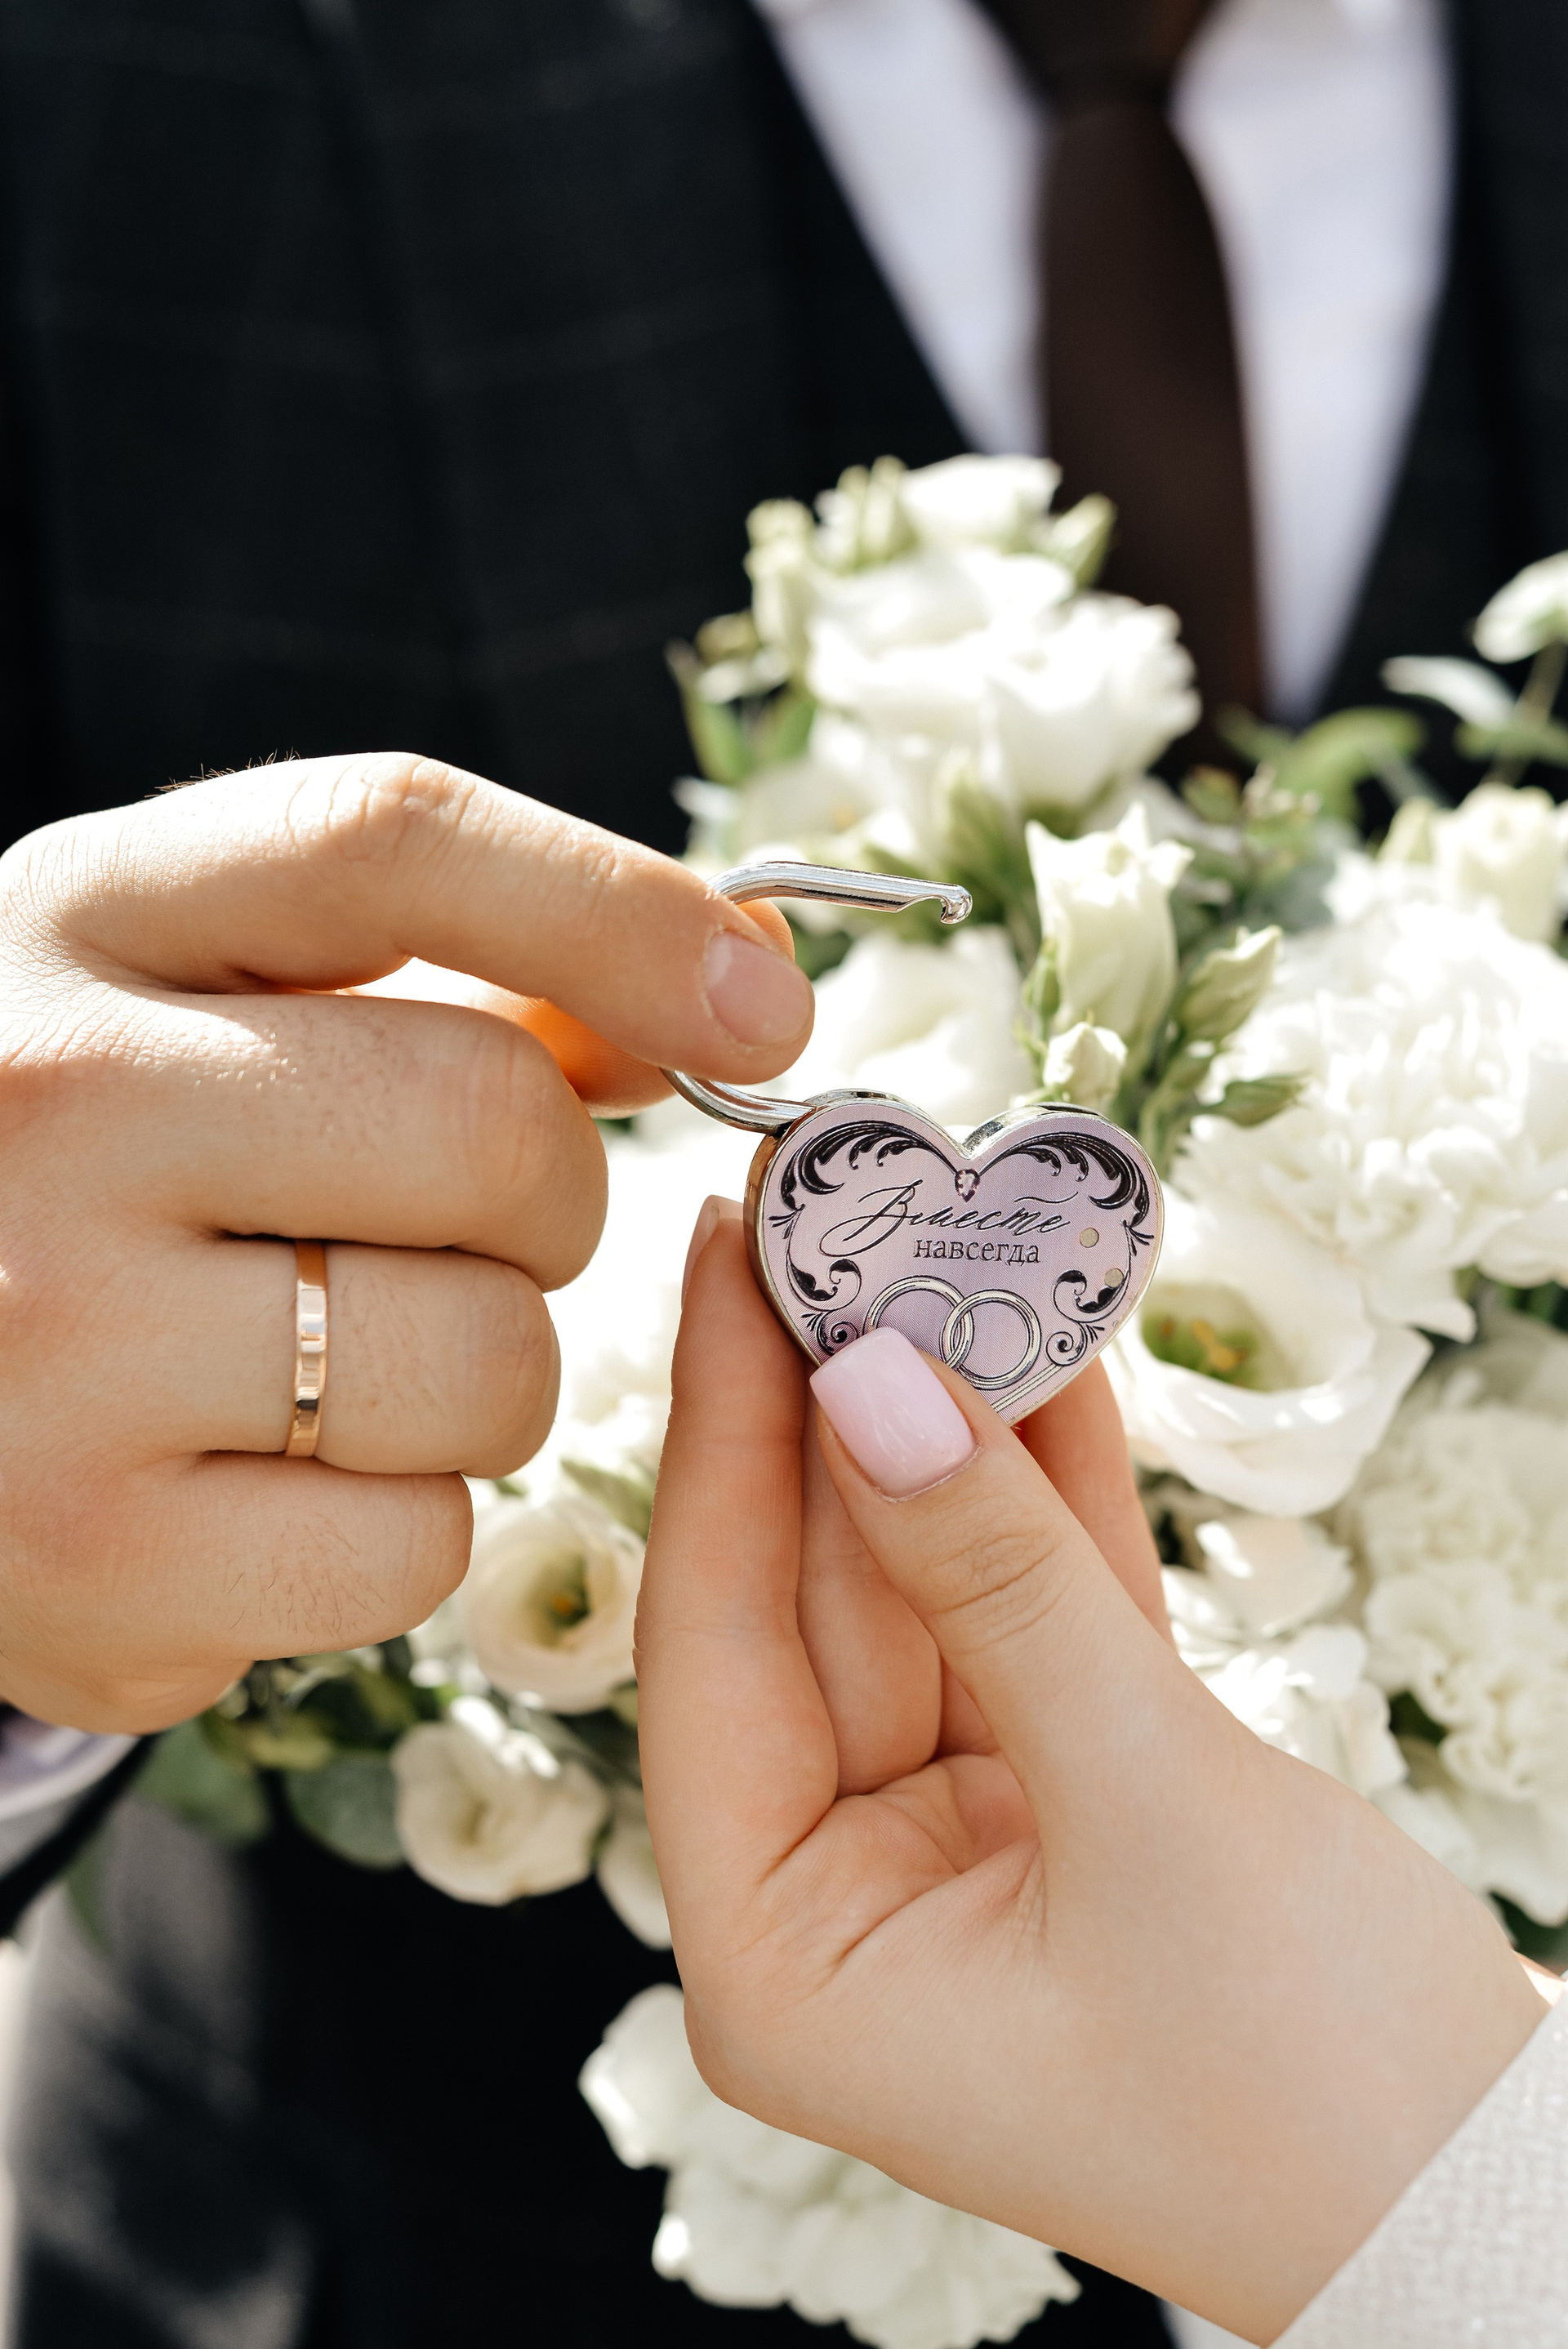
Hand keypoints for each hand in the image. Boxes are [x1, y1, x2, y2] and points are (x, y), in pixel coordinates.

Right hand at [0, 755, 810, 1730]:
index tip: (768, 1004)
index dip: (619, 909)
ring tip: (349, 1365)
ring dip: (488, 1378)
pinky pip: (415, 1548)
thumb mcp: (203, 1015)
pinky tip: (276, 1487)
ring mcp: (54, 1346)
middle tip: (466, 1232)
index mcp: (84, 918)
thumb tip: (744, 990)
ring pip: (490, 1362)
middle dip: (551, 1199)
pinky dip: (402, 1528)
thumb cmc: (88, 1181)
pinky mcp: (89, 1564)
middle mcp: (52, 1105)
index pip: (389, 840)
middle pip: (496, 1125)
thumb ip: (452, 984)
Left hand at [637, 1212, 1544, 2344]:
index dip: (722, 1431)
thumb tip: (867, 1381)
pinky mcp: (1062, 1788)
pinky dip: (1048, 1487)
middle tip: (842, 1202)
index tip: (725, 1251)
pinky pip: (1031, 1607)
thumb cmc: (1316, 2088)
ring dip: (955, 1414)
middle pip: (815, 1590)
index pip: (714, 1644)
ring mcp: (946, 1833)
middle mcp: (836, 1891)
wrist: (1502, 2204)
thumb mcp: (1141, 1804)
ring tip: (943, 1232)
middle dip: (845, 1392)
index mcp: (782, 1960)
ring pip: (930, 1578)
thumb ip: (997, 1581)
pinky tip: (1039, 1340)